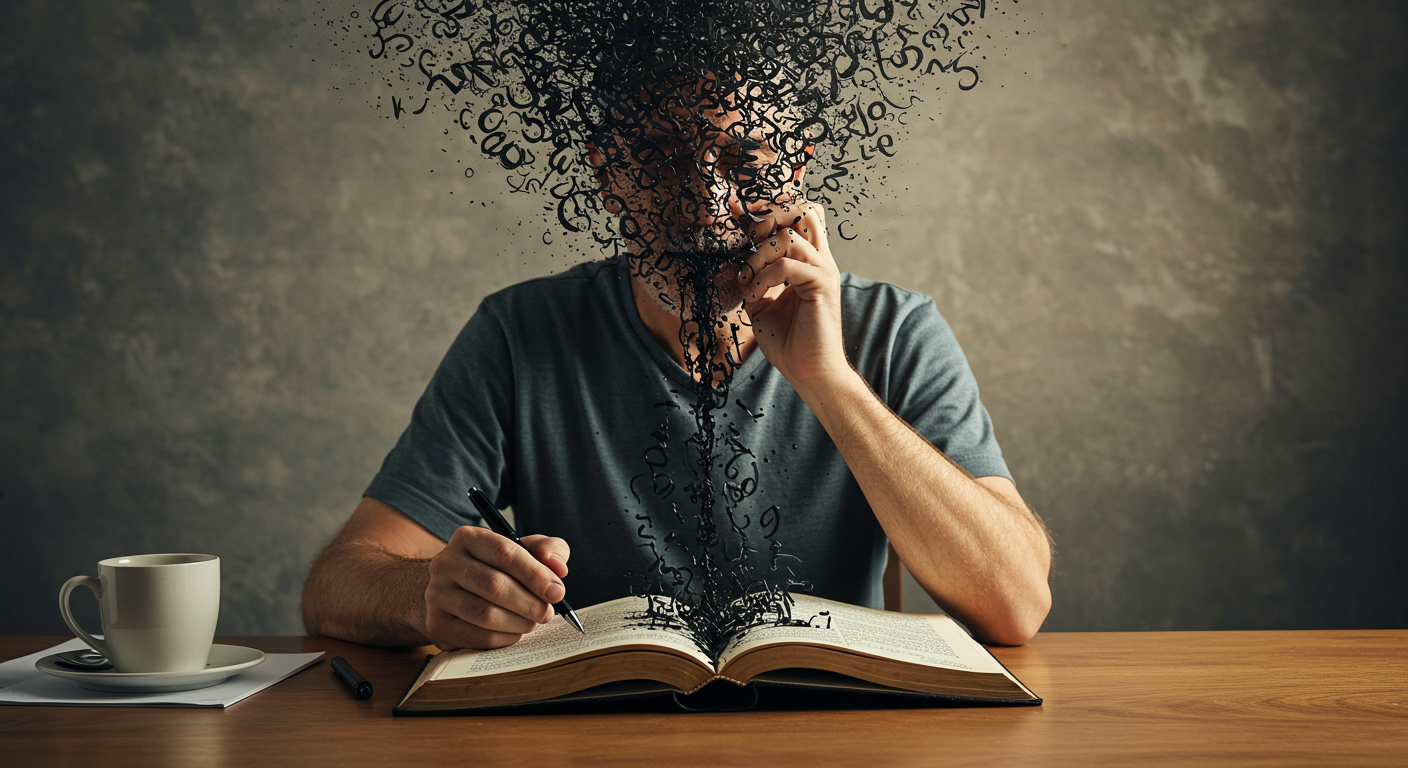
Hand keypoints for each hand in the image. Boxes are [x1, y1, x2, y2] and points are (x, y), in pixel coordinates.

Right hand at [423, 526, 570, 650]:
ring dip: (519, 622)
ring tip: (532, 622)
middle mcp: (445, 563)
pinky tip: (514, 631)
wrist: (453, 592)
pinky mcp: (437, 625)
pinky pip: (479, 637)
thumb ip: (547, 550)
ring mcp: (436, 595)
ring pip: (487, 614)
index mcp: (467, 538)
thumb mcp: (522, 550)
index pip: (504, 553)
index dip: (535, 574)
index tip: (557, 591)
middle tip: (547, 613)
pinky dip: (505, 638)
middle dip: (530, 602)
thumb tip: (558, 568)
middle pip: (495, 585)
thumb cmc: (496, 568)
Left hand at [736, 197, 849, 388]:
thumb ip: (755, 277)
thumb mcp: (762, 303)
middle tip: (749, 240)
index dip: (771, 210)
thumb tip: (740, 261)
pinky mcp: (822, 286)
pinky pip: (787, 265)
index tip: (742, 220)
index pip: (799, 215)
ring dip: (759, 254)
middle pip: (803, 210)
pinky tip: (754, 295)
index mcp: (808, 261)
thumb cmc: (788, 341)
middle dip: (770, 216)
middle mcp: (819, 260)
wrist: (808, 372)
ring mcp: (823, 271)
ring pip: (790, 236)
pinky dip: (763, 277)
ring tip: (748, 277)